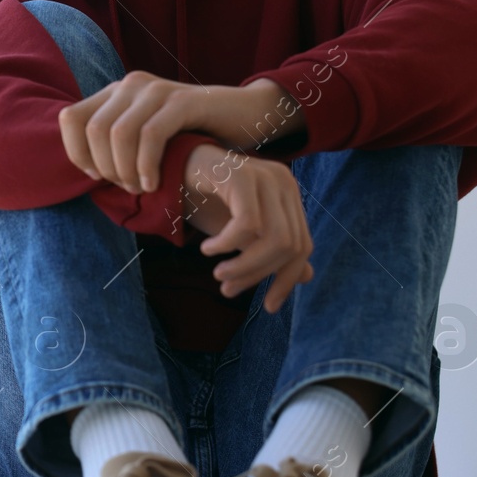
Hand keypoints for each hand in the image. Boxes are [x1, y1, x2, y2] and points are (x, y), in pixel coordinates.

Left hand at [58, 75, 297, 193]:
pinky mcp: (182, 101)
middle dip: (105, 167)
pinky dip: (147, 165)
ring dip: (125, 170)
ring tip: (141, 188)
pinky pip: (151, 135)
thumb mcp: (146, 137)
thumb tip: (84, 171)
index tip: (97, 178)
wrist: (243, 114)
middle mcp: (130, 85)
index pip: (70, 118)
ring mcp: (156, 89)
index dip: (77, 153)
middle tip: (127, 188)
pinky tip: (155, 183)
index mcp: (115, 92)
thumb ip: (116, 145)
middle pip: (92, 129)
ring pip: (118, 133)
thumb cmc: (190, 135)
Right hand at [181, 142, 313, 312]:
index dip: (286, 280)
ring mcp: (265, 175)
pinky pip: (247, 224)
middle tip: (228, 288)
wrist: (169, 168)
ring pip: (273, 238)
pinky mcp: (242, 175)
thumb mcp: (240, 232)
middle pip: (290, 246)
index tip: (269, 307)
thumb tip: (307, 276)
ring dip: (243, 265)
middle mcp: (283, 182)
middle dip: (258, 274)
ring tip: (218, 273)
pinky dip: (227, 244)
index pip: (302, 246)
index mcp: (288, 194)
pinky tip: (208, 248)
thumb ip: (270, 250)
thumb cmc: (204, 199)